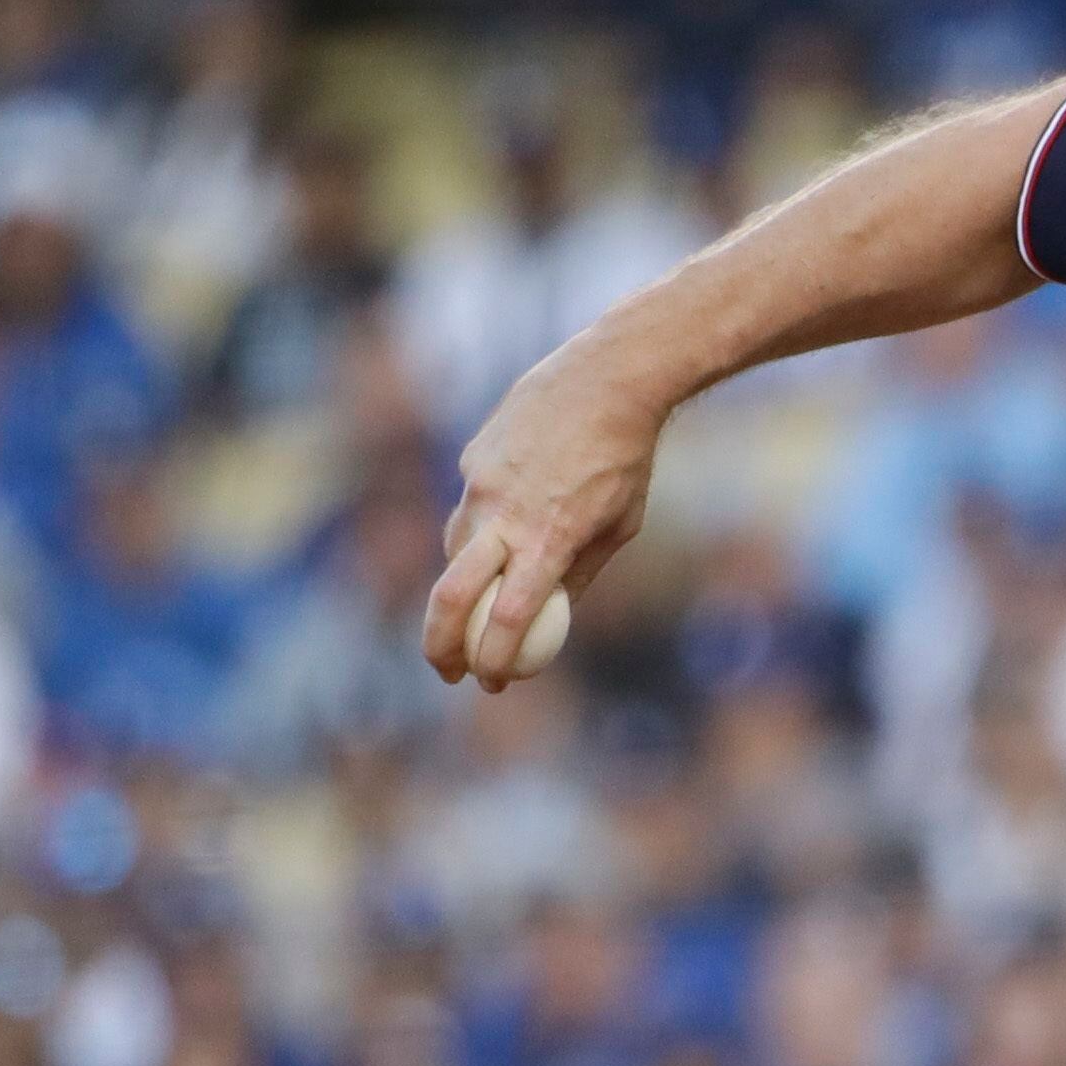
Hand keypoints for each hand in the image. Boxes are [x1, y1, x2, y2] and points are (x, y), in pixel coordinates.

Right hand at [423, 352, 663, 689]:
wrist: (604, 382)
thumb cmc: (624, 461)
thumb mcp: (618, 527)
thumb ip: (578, 573)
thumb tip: (550, 619)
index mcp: (549, 539)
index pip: (510, 617)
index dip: (495, 658)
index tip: (493, 683)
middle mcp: (506, 514)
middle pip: (452, 595)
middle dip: (441, 644)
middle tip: (448, 672)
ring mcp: (482, 484)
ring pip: (454, 552)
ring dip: (459, 588)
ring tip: (476, 610)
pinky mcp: (472, 459)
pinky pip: (465, 511)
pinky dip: (476, 534)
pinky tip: (498, 530)